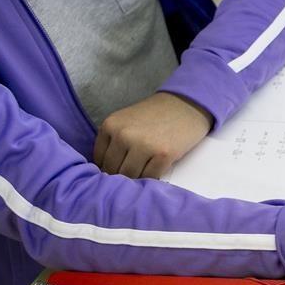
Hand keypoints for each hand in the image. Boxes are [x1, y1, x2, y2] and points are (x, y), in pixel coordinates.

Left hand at [94, 92, 212, 178]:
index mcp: (110, 126)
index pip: (99, 159)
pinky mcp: (163, 155)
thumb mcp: (125, 121)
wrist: (185, 106)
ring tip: (143, 172)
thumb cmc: (154, 115)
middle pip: (114, 170)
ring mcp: (143, 146)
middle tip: (132, 174)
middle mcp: (123, 135)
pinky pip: (150, 177)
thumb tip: (105, 170)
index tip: (118, 169)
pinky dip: (152, 178)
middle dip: (121, 175)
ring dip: (136, 178)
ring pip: (131, 176)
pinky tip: (155, 170)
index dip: (108, 167)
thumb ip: (113, 140)